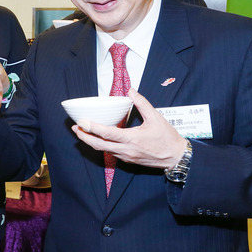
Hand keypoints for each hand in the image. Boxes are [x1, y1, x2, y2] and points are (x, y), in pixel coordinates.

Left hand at [72, 88, 187, 168]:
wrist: (176, 157)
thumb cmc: (167, 137)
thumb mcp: (156, 117)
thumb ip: (142, 103)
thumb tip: (131, 90)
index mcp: (132, 139)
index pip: (107, 134)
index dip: (92, 128)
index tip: (81, 121)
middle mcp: (126, 150)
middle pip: (98, 145)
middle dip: (84, 136)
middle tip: (75, 127)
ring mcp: (126, 156)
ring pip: (103, 150)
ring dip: (90, 141)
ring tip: (81, 131)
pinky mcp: (127, 160)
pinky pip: (110, 153)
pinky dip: (101, 145)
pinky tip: (97, 138)